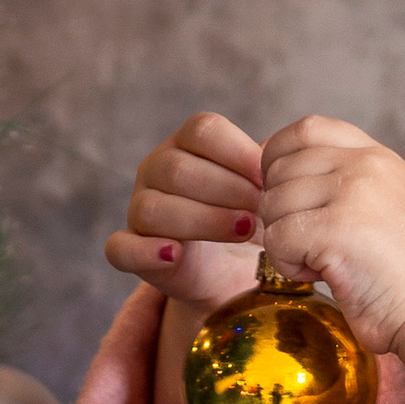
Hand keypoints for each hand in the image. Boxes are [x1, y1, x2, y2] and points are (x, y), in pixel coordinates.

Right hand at [106, 110, 266, 308]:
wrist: (235, 273)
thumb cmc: (250, 220)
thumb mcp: (265, 190)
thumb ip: (270, 168)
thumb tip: (283, 152)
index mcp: (188, 145)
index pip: (202, 130)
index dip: (237, 152)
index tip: (268, 178)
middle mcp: (156, 170)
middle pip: (178, 168)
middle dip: (226, 189)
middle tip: (262, 209)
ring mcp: (139, 209)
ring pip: (154, 208)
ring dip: (203, 219)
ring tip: (243, 231)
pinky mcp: (131, 251)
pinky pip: (121, 248)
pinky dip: (145, 252)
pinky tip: (174, 254)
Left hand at [258, 115, 404, 383]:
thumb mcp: (383, 208)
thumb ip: (341, 183)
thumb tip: (272, 174)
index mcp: (378, 156)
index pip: (306, 129)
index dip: (278, 158)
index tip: (284, 197)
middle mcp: (367, 164)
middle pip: (281, 168)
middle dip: (279, 211)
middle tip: (310, 246)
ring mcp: (355, 192)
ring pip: (273, 203)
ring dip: (284, 242)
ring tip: (322, 263)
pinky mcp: (337, 228)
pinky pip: (277, 238)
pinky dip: (289, 266)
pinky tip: (322, 276)